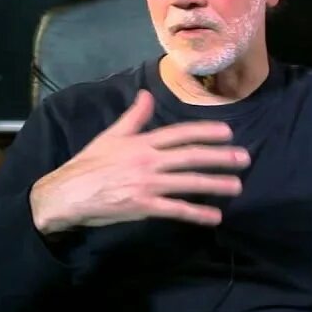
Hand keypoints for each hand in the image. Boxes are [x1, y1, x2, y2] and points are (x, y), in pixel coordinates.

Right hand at [29, 89, 249, 234]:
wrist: (67, 194)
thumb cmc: (89, 164)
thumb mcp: (111, 135)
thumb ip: (134, 117)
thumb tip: (147, 94)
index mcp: (142, 142)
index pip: (180, 134)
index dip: (205, 132)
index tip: (227, 133)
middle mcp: (148, 161)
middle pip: (191, 157)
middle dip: (220, 157)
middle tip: (244, 159)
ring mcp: (147, 184)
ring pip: (188, 183)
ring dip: (215, 184)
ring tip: (237, 186)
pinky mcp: (144, 206)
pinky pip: (176, 209)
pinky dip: (196, 213)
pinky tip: (214, 217)